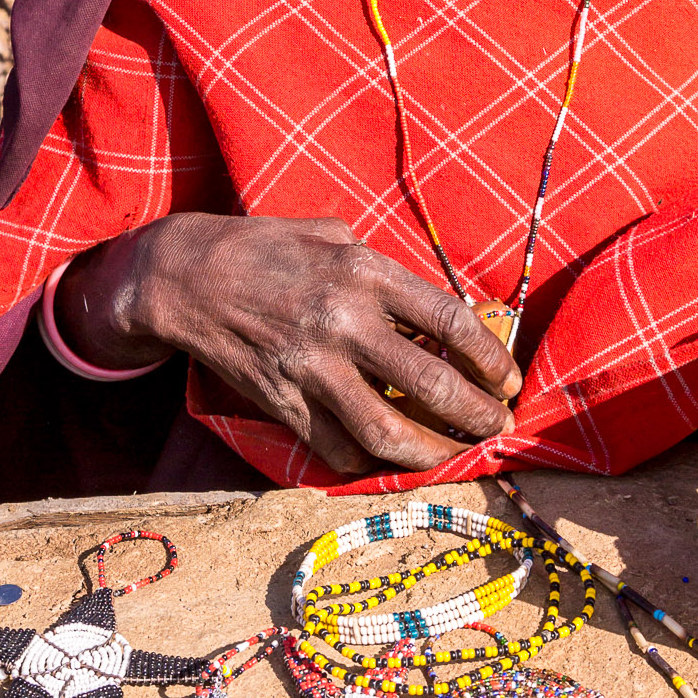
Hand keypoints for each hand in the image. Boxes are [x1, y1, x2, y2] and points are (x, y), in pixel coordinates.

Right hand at [54, 213, 520, 475]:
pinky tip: (393, 458)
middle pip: (431, 384)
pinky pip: (337, 449)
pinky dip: (371, 462)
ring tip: (459, 455)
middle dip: (478, 415)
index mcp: (364, 272)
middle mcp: (342, 321)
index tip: (510, 381)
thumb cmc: (269, 248)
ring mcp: (310, 368)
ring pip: (387, 432)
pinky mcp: (281, 402)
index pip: (450, 323)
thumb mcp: (334, 235)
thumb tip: (441, 312)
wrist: (187, 277)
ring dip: (434, 453)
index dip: (492, 360)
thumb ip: (386, 271)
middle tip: (499, 427)